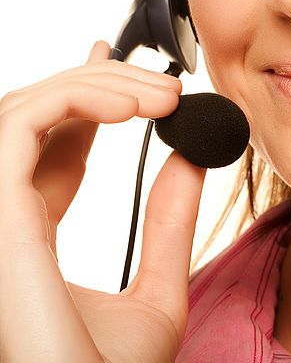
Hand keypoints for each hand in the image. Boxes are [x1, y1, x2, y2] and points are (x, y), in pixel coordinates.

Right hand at [0, 41, 204, 361]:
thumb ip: (170, 223)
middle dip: (105, 86)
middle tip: (170, 89)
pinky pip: (18, 125)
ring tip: (165, 96)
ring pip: (24, 108)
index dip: (87, 99)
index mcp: (33, 233)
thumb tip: (190, 158)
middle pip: (37, 117)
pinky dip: (75, 98)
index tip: (137, 80)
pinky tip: (135, 108)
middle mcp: (7, 217)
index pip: (48, 143)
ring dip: (98, 85)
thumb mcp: (158, 292)